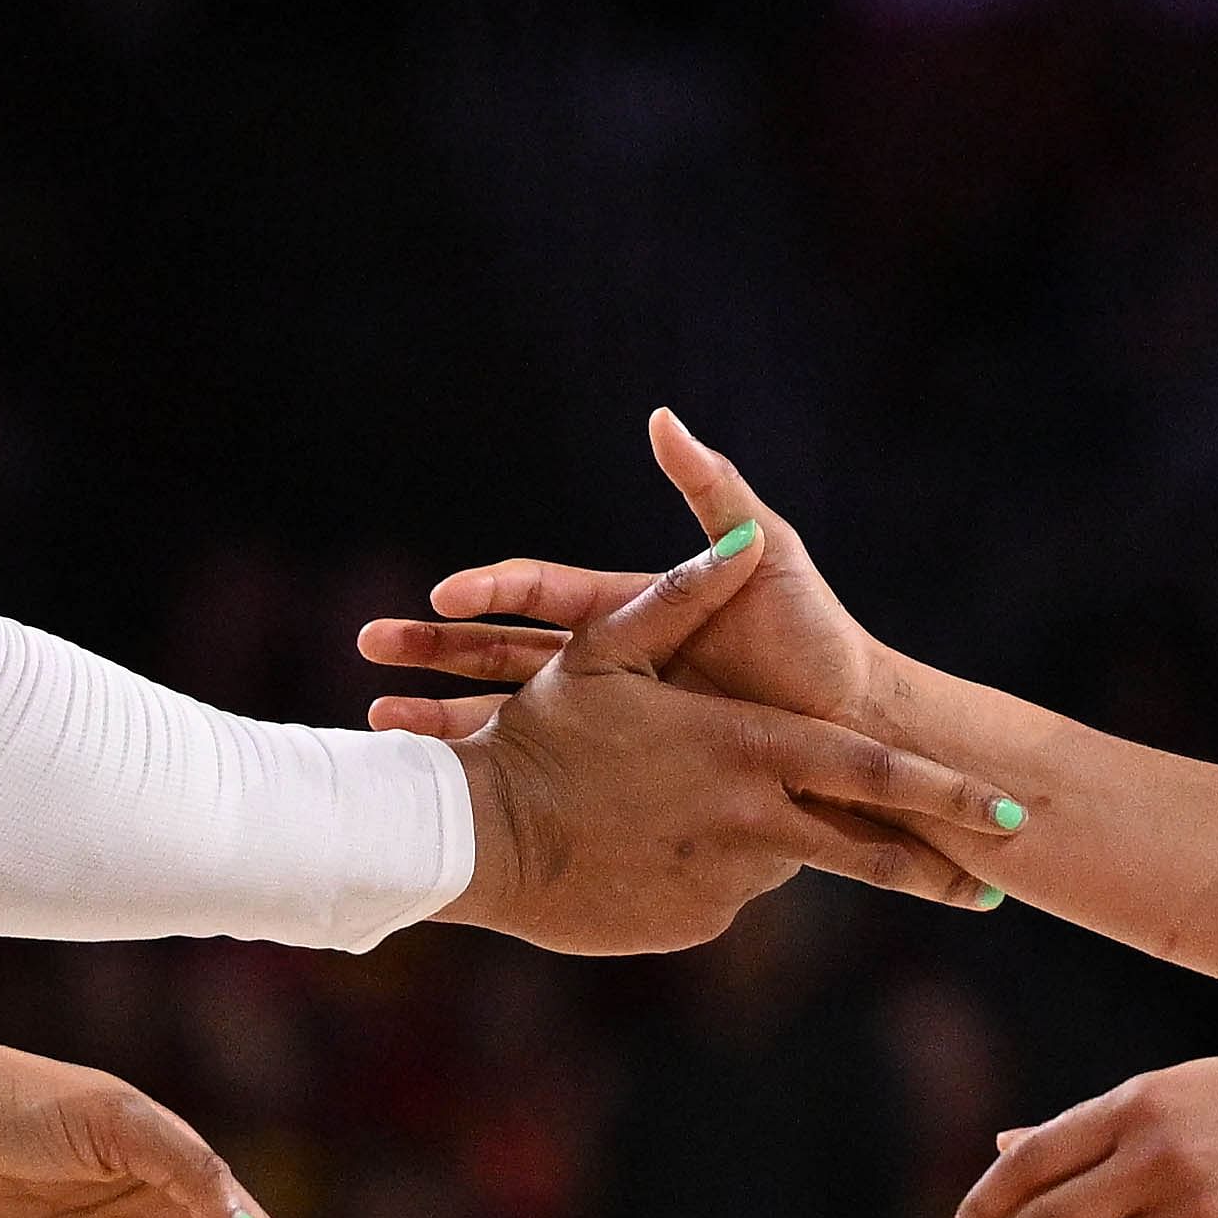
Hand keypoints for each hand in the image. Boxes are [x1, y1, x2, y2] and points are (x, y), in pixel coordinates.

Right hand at [364, 409, 900, 740]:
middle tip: (364, 646)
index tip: (443, 592)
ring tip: (378, 730)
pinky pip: (547, 780)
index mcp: (633, 616)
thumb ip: (716, 493)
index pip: (543, 592)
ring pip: (508, 719)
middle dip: (432, 648)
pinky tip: (450, 800)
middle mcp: (616, 668)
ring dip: (442, 719)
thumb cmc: (815, 637)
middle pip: (502, 652)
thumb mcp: (769, 556)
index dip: (493, 587)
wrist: (854, 735)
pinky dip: (494, 783)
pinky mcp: (626, 782)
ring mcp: (616, 727)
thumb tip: (664, 418)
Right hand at [431, 493, 1022, 950]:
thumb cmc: (541, 734)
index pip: (877, 774)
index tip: (1016, 816)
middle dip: (933, 867)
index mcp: (750, 749)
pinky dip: (708, 871)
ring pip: (778, 860)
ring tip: (688, 818)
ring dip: (766, 841)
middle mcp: (754, 823)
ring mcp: (724, 884)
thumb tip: (742, 540)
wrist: (476, 837)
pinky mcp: (690, 925)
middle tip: (989, 891)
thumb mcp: (606, 651)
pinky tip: (653, 851)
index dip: (949, 794)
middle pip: (866, 850)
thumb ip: (685, 594)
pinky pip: (722, 893)